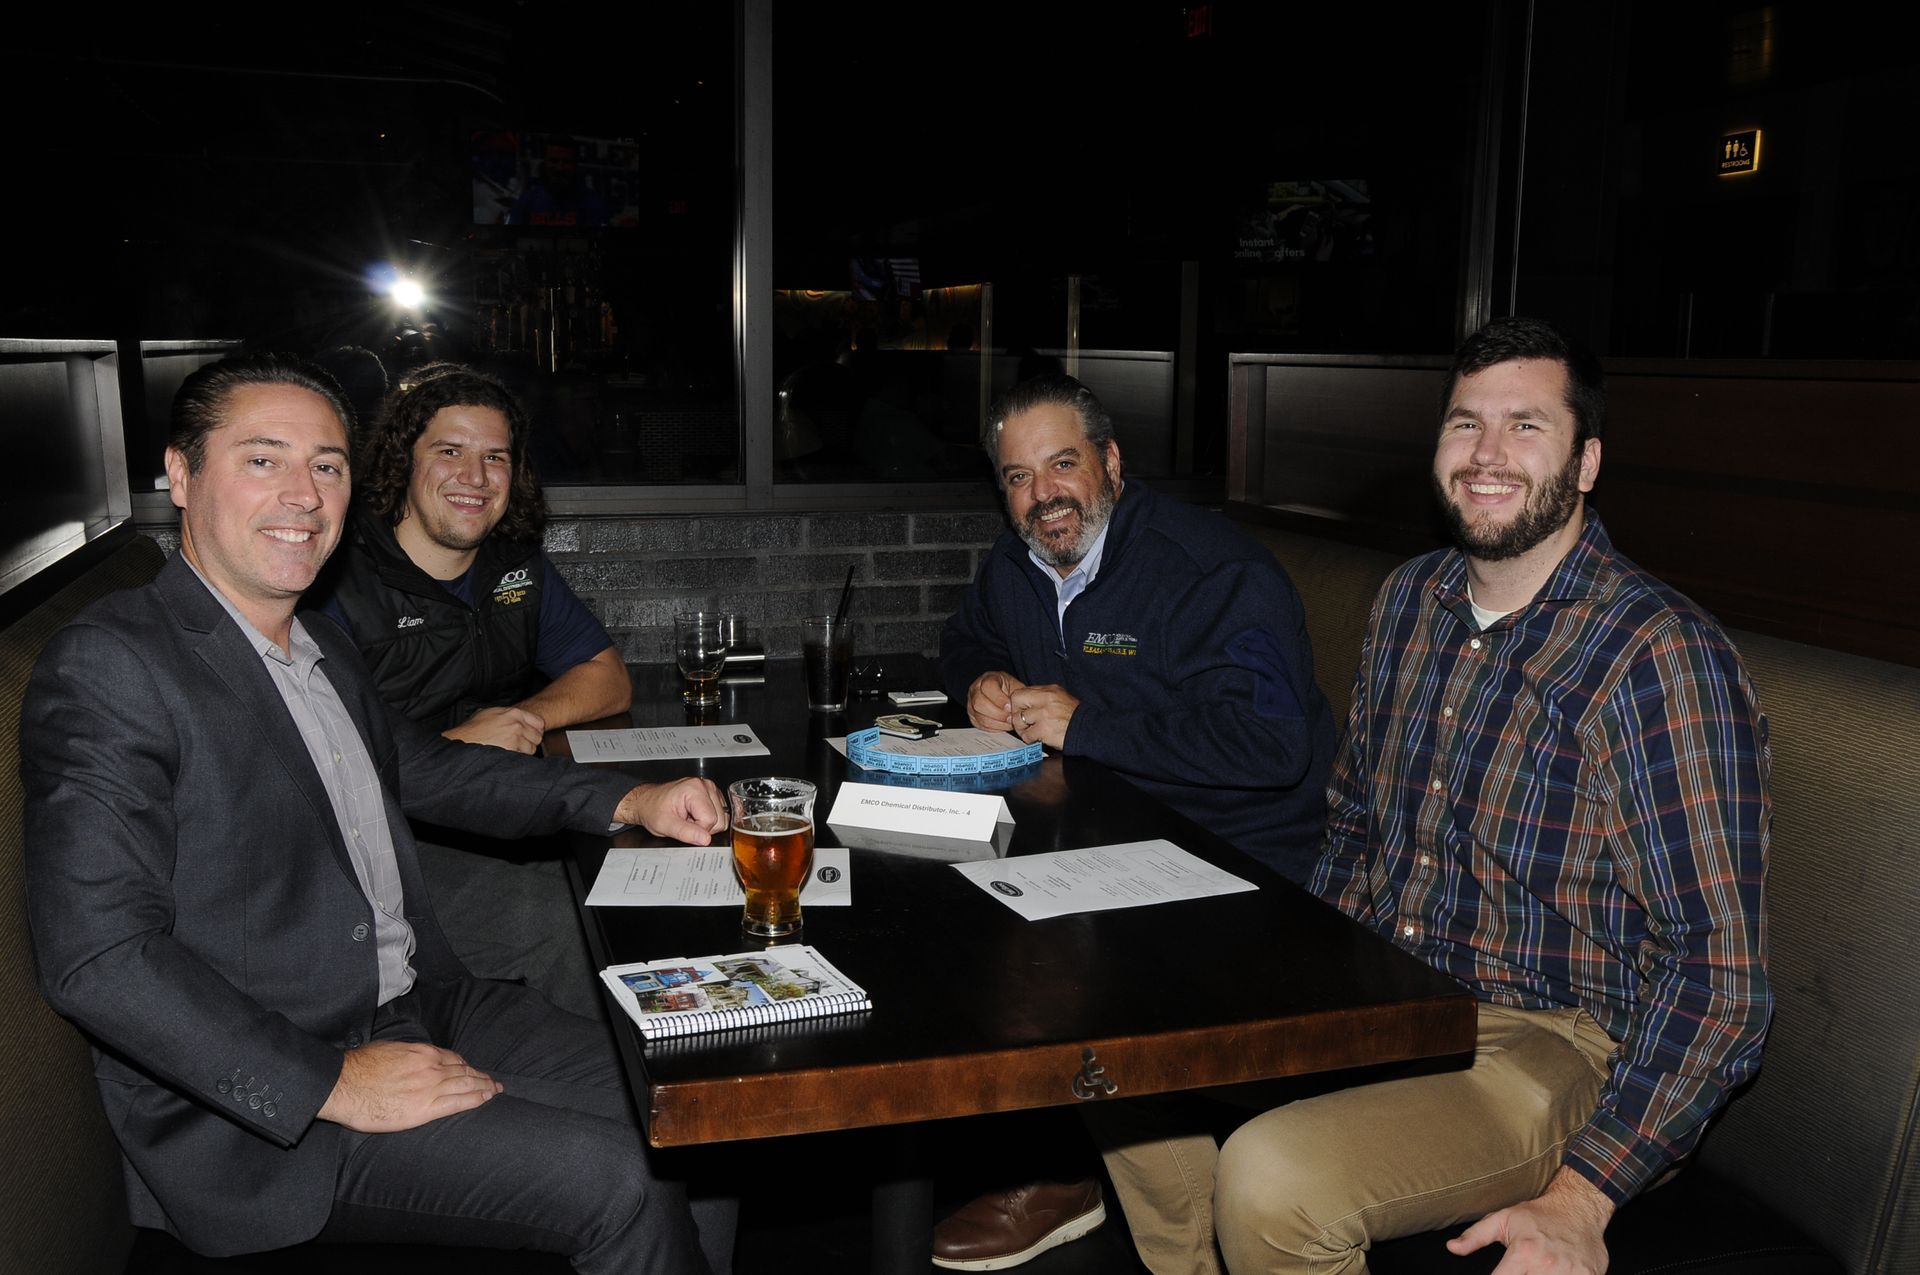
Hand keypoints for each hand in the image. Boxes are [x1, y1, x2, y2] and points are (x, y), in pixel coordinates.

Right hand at [317, 1041, 500, 1132]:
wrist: (345, 1084)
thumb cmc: (359, 1067)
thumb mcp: (388, 1049)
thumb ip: (406, 1054)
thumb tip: (409, 1058)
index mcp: (422, 1053)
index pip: (453, 1058)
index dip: (466, 1066)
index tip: (473, 1070)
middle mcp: (432, 1067)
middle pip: (464, 1071)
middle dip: (481, 1076)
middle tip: (494, 1082)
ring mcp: (430, 1086)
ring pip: (466, 1084)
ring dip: (485, 1087)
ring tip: (495, 1090)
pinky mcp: (425, 1108)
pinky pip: (458, 1102)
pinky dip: (476, 1099)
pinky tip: (486, 1098)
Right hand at [444, 705, 546, 753]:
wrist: (462, 741)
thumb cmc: (472, 729)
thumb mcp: (488, 713)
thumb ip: (502, 713)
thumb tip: (506, 715)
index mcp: (514, 713)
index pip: (539, 722)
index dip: (535, 730)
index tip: (530, 735)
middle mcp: (517, 724)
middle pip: (538, 736)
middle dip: (530, 742)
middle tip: (520, 745)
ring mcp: (515, 737)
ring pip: (532, 748)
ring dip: (524, 752)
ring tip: (511, 751)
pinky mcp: (512, 750)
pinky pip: (524, 757)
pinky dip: (518, 758)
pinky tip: (508, 756)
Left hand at [615, 776, 727, 844]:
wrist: (647, 802)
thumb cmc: (653, 809)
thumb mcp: (665, 825)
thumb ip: (686, 833)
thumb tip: (705, 839)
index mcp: (694, 788)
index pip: (710, 820)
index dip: (697, 830)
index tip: (683, 826)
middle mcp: (706, 786)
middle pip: (720, 819)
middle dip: (702, 827)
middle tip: (685, 822)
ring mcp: (710, 789)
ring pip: (723, 818)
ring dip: (705, 824)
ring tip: (688, 818)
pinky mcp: (712, 795)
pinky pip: (720, 815)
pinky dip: (707, 819)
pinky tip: (694, 815)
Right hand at [966, 670, 1027, 732]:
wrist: (1004, 694)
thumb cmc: (1010, 690)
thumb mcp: (1016, 686)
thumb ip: (1018, 695)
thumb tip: (1022, 707)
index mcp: (987, 678)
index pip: (987, 686)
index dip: (999, 698)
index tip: (1010, 706)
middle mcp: (975, 690)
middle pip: (979, 703)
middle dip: (997, 713)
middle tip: (1010, 717)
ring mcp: (971, 703)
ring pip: (979, 716)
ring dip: (997, 722)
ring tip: (1009, 723)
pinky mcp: (972, 716)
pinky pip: (980, 725)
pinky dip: (993, 728)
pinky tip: (1003, 725)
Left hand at [1007, 684, 1079, 750]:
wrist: (1088, 730)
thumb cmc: (1075, 716)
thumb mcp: (1061, 698)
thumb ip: (1043, 698)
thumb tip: (1025, 703)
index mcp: (1049, 690)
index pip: (1022, 691)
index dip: (1018, 703)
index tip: (1021, 711)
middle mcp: (1045, 698)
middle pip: (1016, 699)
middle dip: (1015, 712)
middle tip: (1022, 722)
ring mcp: (1044, 714)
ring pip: (1018, 719)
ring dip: (1022, 729)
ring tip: (1030, 732)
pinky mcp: (1044, 729)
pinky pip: (1026, 734)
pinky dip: (1029, 739)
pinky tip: (1037, 739)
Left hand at [1448, 1168, 1612, 1274]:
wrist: (1578, 1208)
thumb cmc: (1539, 1215)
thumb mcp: (1503, 1219)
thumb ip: (1475, 1236)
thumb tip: (1452, 1248)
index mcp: (1523, 1253)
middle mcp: (1547, 1266)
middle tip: (1521, 1272)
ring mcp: (1571, 1274)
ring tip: (1536, 1271)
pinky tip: (1556, 1274)